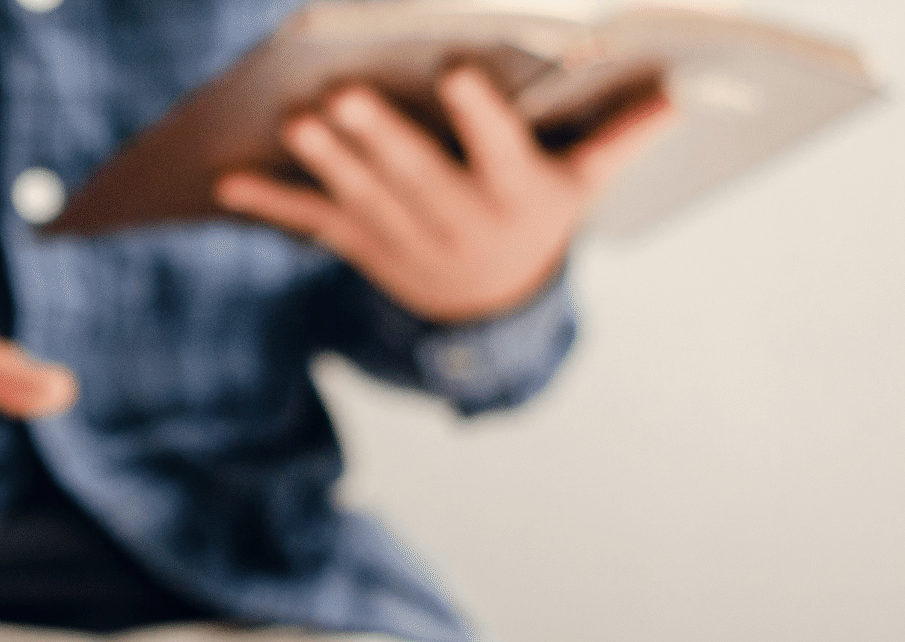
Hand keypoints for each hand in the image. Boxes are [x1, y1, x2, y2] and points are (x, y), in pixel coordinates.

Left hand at [214, 67, 677, 322]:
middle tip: (344, 96)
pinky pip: (310, 224)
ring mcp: (401, 235)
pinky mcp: (358, 243)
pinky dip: (269, 204)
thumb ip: (619, 136)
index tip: (459, 72)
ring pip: (359, 196)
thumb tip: (678, 89)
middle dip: (378, 137)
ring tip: (296, 120)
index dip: (480, 116)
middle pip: (416, 175)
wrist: (488, 305)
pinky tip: (226, 184)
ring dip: (324, 161)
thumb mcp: (582, 183)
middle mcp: (457, 219)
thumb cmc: (536, 214)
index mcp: (516, 194)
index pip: (500, 151)